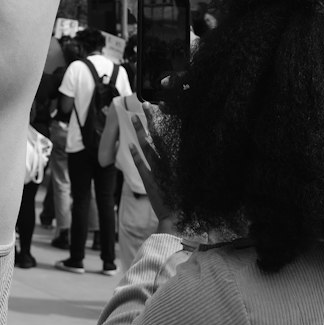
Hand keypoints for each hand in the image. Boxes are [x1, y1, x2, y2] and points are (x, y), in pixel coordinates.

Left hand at [131, 112, 179, 235]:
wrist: (180, 220)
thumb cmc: (190, 202)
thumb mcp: (193, 180)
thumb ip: (191, 165)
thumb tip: (190, 152)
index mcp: (179, 161)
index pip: (172, 135)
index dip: (166, 121)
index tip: (163, 107)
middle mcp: (169, 163)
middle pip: (158, 136)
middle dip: (151, 119)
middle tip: (145, 105)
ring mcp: (158, 171)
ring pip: (147, 146)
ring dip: (139, 131)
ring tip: (133, 118)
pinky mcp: (149, 181)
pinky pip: (141, 164)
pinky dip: (135, 154)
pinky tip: (130, 144)